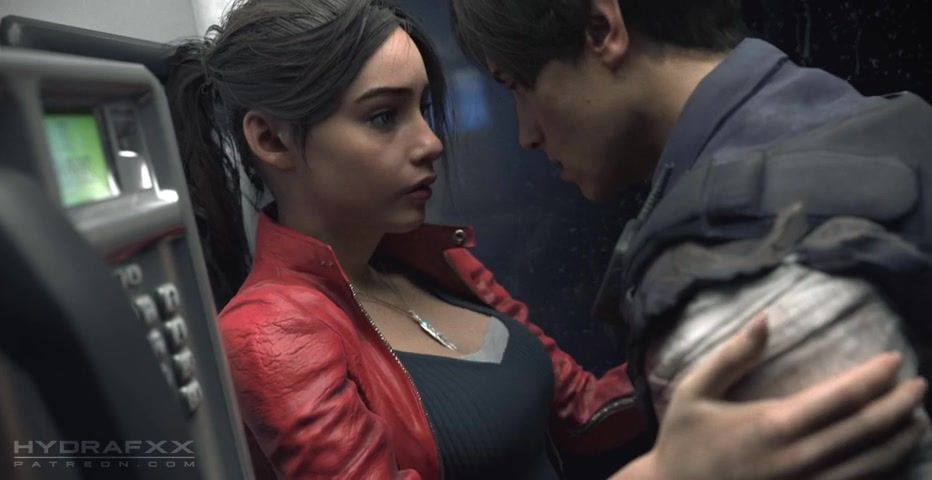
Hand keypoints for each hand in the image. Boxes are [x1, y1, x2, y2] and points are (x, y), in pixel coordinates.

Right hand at [613, 315, 927, 479]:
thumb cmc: (683, 440)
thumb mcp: (694, 391)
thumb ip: (731, 356)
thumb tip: (765, 319)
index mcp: (772, 424)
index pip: (841, 397)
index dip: (875, 377)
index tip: (896, 360)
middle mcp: (796, 458)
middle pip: (865, 430)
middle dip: (899, 405)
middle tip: (920, 385)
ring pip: (870, 464)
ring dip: (899, 440)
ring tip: (917, 420)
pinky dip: (879, 470)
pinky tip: (889, 457)